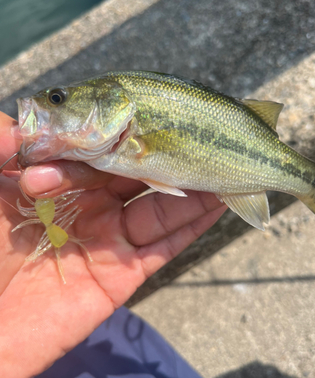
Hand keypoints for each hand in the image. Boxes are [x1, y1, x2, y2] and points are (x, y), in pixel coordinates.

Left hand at [0, 113, 225, 377]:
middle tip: (204, 126)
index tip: (153, 103)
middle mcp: (87, 206)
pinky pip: (166, 242)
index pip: (97, 145)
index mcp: (55, 182)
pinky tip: (221, 197)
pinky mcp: (123, 274)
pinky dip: (194, 221)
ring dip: (193, 181)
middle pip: (136, 171)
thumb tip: (24, 121)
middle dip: (167, 148)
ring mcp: (108, 239)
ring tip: (225, 154)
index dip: (123, 125)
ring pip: (159, 204)